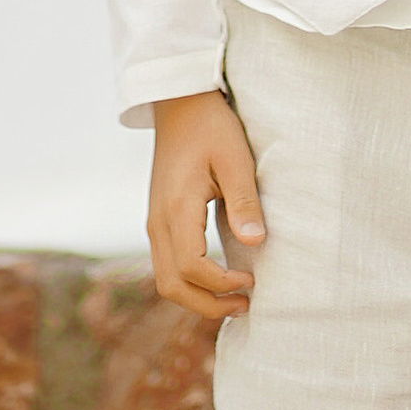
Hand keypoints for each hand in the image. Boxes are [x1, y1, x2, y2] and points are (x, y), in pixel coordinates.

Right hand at [148, 87, 265, 319]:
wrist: (180, 104)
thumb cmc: (212, 127)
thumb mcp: (236, 159)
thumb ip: (244, 202)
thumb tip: (256, 244)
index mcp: (176, 208)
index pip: (191, 267)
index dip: (222, 283)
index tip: (253, 280)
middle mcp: (157, 221)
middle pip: (171, 285)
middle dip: (207, 305)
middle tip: (246, 305)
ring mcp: (154, 222)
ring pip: (165, 280)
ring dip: (197, 298)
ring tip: (235, 299)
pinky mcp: (159, 220)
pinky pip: (166, 265)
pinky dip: (189, 283)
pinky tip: (217, 280)